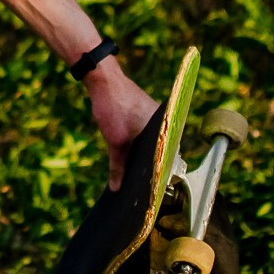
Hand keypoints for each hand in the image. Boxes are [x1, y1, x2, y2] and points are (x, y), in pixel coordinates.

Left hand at [84, 56, 157, 190]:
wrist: (103, 79)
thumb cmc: (113, 107)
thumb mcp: (115, 142)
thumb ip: (118, 167)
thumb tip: (116, 189)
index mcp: (167, 128)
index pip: (170, 160)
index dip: (160, 178)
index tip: (151, 195)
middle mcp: (167, 123)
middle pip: (161, 155)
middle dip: (149, 172)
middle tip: (139, 193)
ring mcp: (156, 119)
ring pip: (152, 146)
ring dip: (142, 160)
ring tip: (132, 181)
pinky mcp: (145, 116)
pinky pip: (145, 138)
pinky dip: (137, 149)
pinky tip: (127, 162)